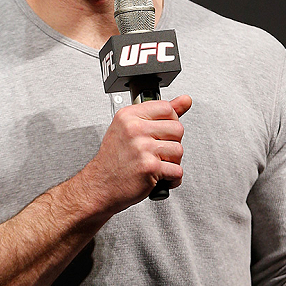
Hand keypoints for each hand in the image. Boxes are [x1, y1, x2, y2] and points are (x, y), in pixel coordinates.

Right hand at [84, 95, 191, 212]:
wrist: (100, 185)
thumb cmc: (114, 159)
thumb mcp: (130, 128)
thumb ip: (159, 113)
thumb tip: (185, 100)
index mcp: (129, 116)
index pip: (167, 108)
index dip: (171, 121)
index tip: (163, 132)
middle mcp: (135, 129)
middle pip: (177, 129)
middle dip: (172, 144)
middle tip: (158, 152)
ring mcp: (142, 148)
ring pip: (179, 150)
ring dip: (172, 162)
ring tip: (157, 165)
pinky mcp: (150, 167)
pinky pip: (177, 171)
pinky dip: (172, 179)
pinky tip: (160, 177)